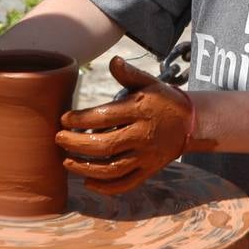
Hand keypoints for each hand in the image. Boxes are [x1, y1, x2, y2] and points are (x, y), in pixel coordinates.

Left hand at [56, 56, 194, 194]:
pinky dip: (105, 187)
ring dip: (85, 168)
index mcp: (140, 110)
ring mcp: (146, 156)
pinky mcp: (149, 170)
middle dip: (76, 145)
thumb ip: (129, 74)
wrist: (190, 123)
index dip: (80, 120)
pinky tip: (88, 182)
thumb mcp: (149, 82)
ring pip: (112, 169)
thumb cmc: (163, 99)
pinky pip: (126, 184)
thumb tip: (113, 61)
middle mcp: (142, 135)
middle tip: (58, 139)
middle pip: (104, 146)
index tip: (64, 119)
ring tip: (66, 161)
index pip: (104, 117)